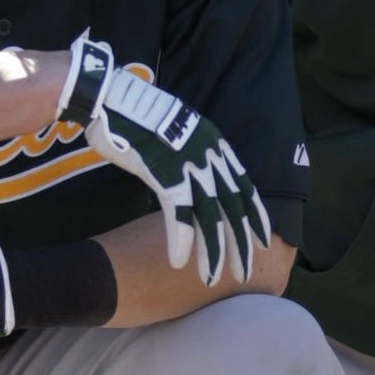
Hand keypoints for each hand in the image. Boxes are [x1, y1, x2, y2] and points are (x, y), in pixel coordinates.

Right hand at [58, 33, 269, 285]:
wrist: (110, 95)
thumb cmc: (135, 116)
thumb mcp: (174, 132)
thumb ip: (188, 152)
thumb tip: (191, 174)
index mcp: (213, 144)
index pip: (244, 185)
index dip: (254, 215)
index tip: (264, 240)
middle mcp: (208, 154)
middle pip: (232, 206)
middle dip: (240, 243)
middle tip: (245, 274)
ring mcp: (188, 162)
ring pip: (209, 215)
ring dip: (213, 250)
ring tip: (212, 279)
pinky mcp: (164, 170)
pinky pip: (178, 212)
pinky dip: (181, 239)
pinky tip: (180, 261)